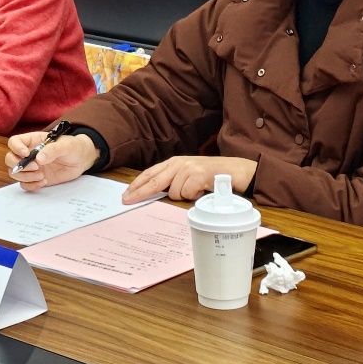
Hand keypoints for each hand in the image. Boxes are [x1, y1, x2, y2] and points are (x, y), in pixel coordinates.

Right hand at [5, 131, 99, 191]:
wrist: (82, 160)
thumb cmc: (73, 147)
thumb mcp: (66, 145)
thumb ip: (53, 149)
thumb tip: (39, 158)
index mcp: (33, 141)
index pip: (14, 142)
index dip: (16, 148)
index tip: (26, 154)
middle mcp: (28, 154)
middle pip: (10, 159)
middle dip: (19, 165)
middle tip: (37, 167)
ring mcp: (31, 167)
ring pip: (15, 173)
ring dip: (25, 177)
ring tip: (42, 175)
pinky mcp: (36, 178)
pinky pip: (25, 184)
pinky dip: (31, 185)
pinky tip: (44, 181)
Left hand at [123, 156, 257, 203]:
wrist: (237, 170)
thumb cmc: (213, 176)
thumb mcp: (190, 176)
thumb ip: (175, 182)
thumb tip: (157, 194)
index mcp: (175, 162)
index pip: (150, 173)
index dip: (136, 184)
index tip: (125, 195)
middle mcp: (179, 163)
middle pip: (153, 180)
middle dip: (139, 192)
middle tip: (127, 201)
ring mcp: (188, 167)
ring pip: (173, 191)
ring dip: (184, 196)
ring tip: (197, 192)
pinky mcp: (198, 174)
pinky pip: (187, 193)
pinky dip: (194, 196)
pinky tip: (203, 190)